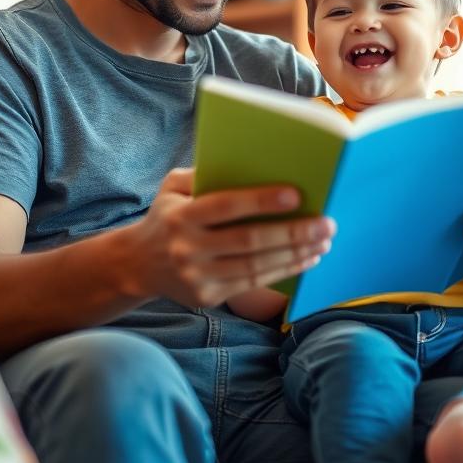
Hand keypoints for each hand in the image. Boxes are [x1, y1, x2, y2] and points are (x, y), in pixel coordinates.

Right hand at [127, 168, 335, 307]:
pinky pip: (252, 283)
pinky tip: (306, 259)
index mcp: (181, 215)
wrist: (137, 264)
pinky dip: (284, 271)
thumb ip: (203, 173)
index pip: (226, 206)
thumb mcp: (173, 187)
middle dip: (292, 232)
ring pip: (256, 266)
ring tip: (324, 242)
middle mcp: (188, 248)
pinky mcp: (208, 297)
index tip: (296, 195)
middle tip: (326, 223)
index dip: (261, 201)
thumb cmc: (167, 215)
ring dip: (295, 255)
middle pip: (249, 240)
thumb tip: (251, 164)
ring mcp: (197, 276)